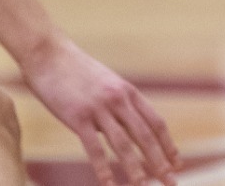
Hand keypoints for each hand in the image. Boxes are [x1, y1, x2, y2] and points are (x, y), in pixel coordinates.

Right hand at [21, 35, 179, 185]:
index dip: (167, 145)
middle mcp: (118, 99)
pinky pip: (94, 148)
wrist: (47, 52)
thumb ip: (116, 104)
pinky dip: (103, 169)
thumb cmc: (73, 69)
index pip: (155, 122)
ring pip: (123, 144)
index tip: (176, 163)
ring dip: (136, 169)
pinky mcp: (78, 116)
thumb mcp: (104, 82)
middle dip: (160, 162)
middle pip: (145, 136)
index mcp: (127, 91)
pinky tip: (109, 185)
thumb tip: (125, 127)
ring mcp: (98, 108)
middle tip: (171, 182)